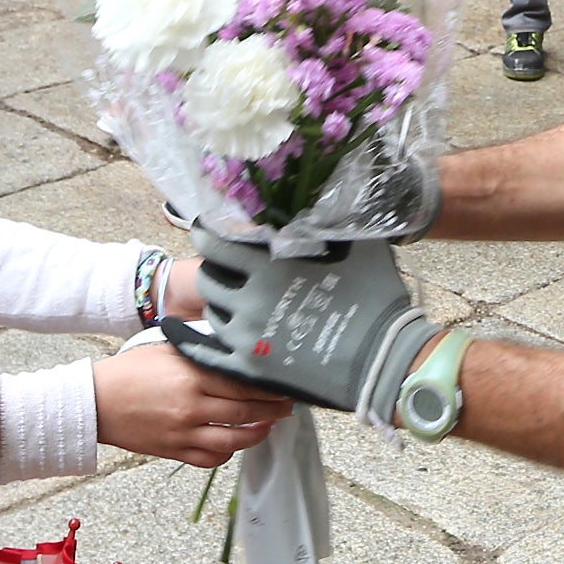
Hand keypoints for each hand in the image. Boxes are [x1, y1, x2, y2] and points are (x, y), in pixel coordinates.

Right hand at [91, 343, 290, 467]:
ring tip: (268, 425)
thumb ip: (201, 354)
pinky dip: (228, 453)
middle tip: (287, 406)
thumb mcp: (168, 351)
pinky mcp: (174, 451)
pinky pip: (211, 458)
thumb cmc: (129, 372)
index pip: (244, 385)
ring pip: (234, 441)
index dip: (269, 388)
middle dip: (273, 411)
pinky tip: (235, 443)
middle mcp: (191, 407)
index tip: (284, 386)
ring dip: (258, 434)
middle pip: (246, 413)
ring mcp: (183, 433)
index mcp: (191, 377)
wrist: (95, 401)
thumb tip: (235, 354)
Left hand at [161, 228, 431, 416]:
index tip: (207, 229)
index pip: (217, 242)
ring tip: (235, 300)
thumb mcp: (356, 245)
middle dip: (214, 269)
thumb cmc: (377, 298)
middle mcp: (249, 299)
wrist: (386, 359)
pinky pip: (206, 354)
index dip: (208, 233)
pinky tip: (177, 332)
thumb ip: (328, 220)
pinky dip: (189, 341)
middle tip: (227, 268)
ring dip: (219, 303)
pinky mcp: (249, 368)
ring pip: (213, 313)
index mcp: (269, 265)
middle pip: (210, 278)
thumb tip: (318, 195)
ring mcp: (246, 336)